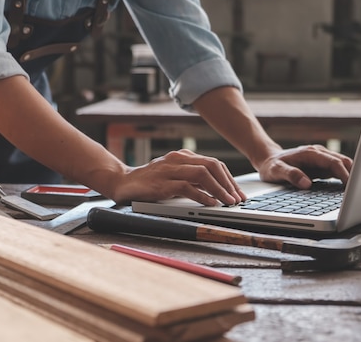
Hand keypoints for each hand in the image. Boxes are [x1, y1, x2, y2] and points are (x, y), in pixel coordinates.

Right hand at [112, 149, 245, 205]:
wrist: (122, 182)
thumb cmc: (149, 182)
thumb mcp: (174, 177)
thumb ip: (192, 180)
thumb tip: (217, 191)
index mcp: (182, 156)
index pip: (213, 163)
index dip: (229, 179)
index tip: (238, 193)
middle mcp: (178, 159)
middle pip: (212, 166)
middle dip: (228, 183)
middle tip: (237, 199)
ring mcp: (169, 170)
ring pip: (202, 174)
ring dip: (219, 189)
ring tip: (228, 202)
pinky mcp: (162, 183)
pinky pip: (187, 187)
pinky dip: (202, 196)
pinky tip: (211, 204)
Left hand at [256, 145, 352, 188]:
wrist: (268, 159)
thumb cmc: (271, 165)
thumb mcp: (276, 170)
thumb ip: (291, 175)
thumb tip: (307, 184)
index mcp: (310, 153)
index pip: (334, 162)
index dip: (345, 174)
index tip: (352, 186)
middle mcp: (319, 154)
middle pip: (344, 162)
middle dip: (354, 175)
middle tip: (360, 192)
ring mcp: (322, 159)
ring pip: (344, 165)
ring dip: (352, 176)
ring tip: (357, 193)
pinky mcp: (322, 166)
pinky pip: (338, 171)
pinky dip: (345, 179)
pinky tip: (347, 191)